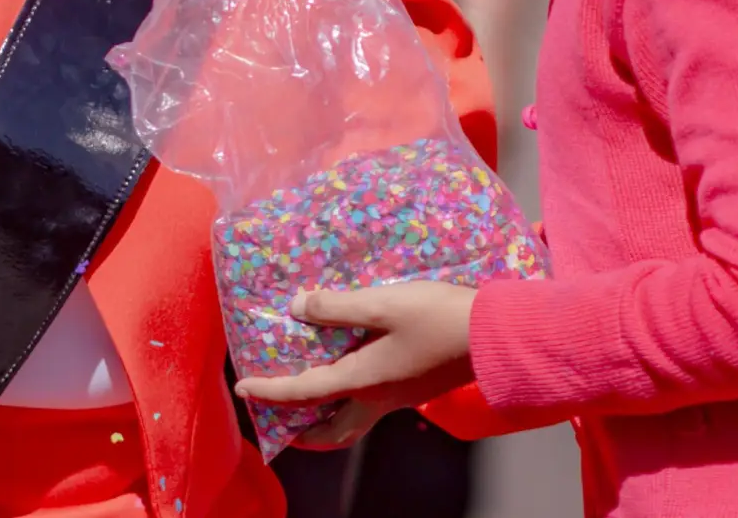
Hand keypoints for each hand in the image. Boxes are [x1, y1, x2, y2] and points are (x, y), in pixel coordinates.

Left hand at [235, 281, 477, 429]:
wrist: (494, 335)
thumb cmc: (437, 317)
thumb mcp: (382, 304)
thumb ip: (338, 306)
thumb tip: (298, 307)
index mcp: (363, 381)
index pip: (306, 392)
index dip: (270, 391)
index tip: (243, 389)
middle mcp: (379, 398)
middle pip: (335, 431)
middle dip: (305, 432)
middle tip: (283, 422)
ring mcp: (401, 396)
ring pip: (355, 420)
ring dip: (328, 416)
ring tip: (312, 397)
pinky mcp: (417, 387)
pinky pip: (373, 402)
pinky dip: (351, 396)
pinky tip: (353, 367)